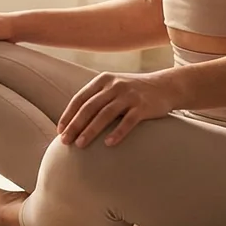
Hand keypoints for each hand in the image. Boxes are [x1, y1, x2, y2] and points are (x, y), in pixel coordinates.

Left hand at [56, 72, 174, 147]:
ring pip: (105, 114)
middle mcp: (114, 85)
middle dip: (75, 125)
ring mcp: (129, 95)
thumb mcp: (113, 88)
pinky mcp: (143, 106)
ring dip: (91, 130)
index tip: (60, 131)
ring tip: (80, 145)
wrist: (166, 86)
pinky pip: (128, 121)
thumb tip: (73, 122)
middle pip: (89, 107)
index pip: (80, 98)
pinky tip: (108, 144)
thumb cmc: (133, 92)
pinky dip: (117, 132)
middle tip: (65, 141)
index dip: (68, 115)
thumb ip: (96, 99)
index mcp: (103, 80)